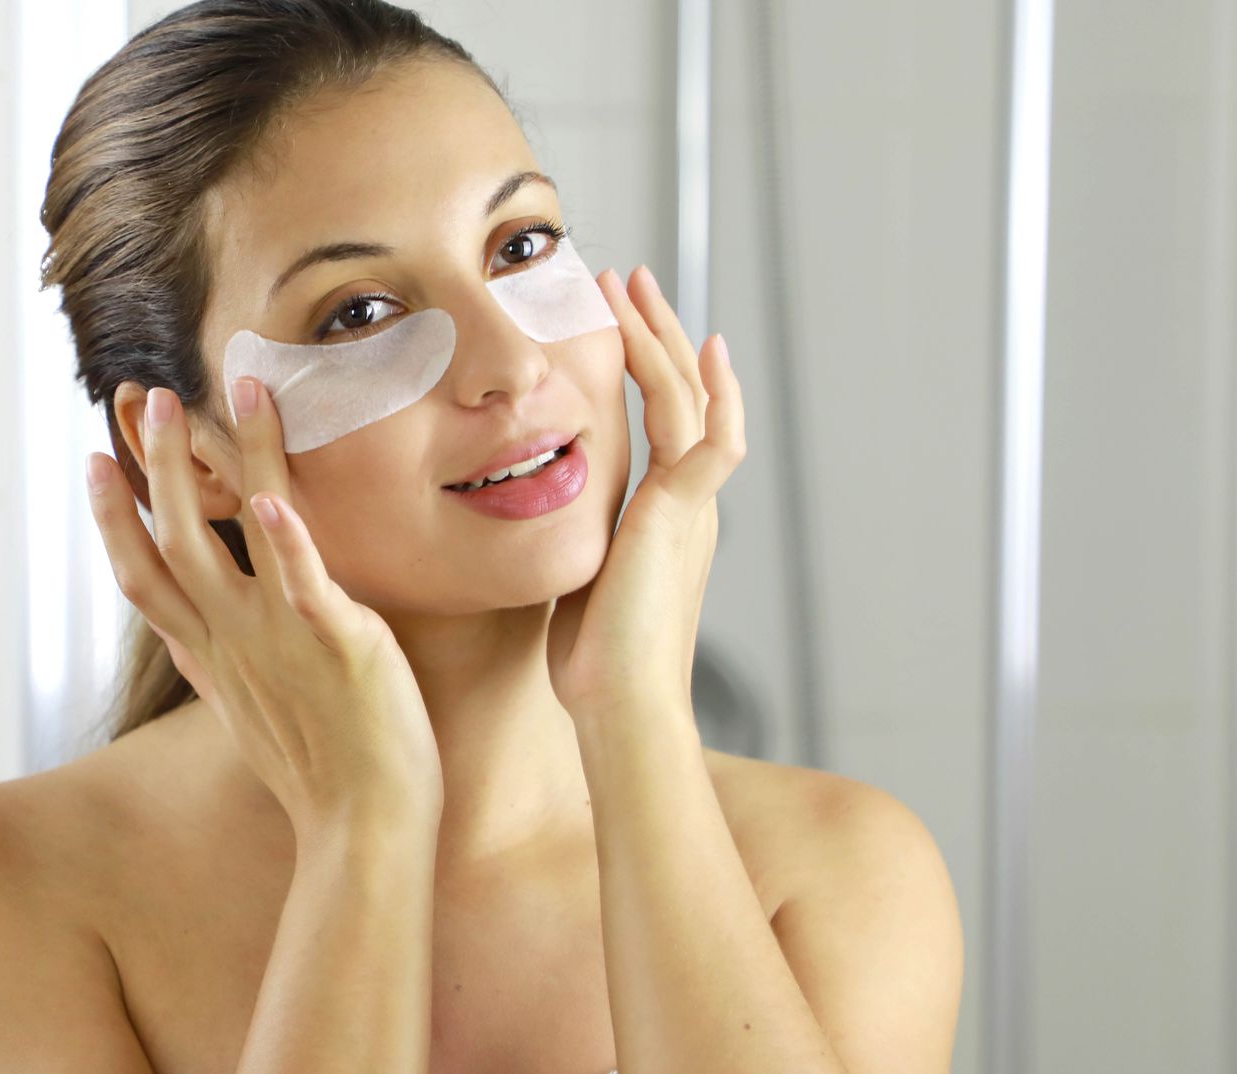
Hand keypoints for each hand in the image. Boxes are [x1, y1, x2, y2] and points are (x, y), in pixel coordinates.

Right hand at [85, 379, 443, 841]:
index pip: (142, 575)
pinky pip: (302, 584)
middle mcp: (230, 639)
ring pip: (222, 541)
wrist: (363, 828)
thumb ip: (215, 662)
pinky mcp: (334, 643)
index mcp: (210, 653)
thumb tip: (186, 637)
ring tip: (220, 395)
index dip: (112, 516)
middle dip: (151, 466)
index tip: (95, 461)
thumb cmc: (319, 769)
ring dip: (212, 467)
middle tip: (144, 398)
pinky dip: (285, 542)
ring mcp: (276, 639)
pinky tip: (274, 498)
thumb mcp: (246, 710)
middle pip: (167, 542)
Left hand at [546, 265, 746, 718]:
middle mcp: (688, 504)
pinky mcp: (688, 512)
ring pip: (690, 399)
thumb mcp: (576, 583)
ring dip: (662, 338)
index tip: (614, 327)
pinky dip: (708, 388)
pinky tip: (697, 346)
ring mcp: (693, 506)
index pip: (659, 425)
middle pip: (682, 396)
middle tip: (630, 283)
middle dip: (656, 336)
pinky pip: (710, 434)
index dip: (642, 372)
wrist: (621, 701)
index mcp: (664, 518)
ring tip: (635, 286)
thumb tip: (526, 531)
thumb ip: (568, 545)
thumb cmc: (592, 663)